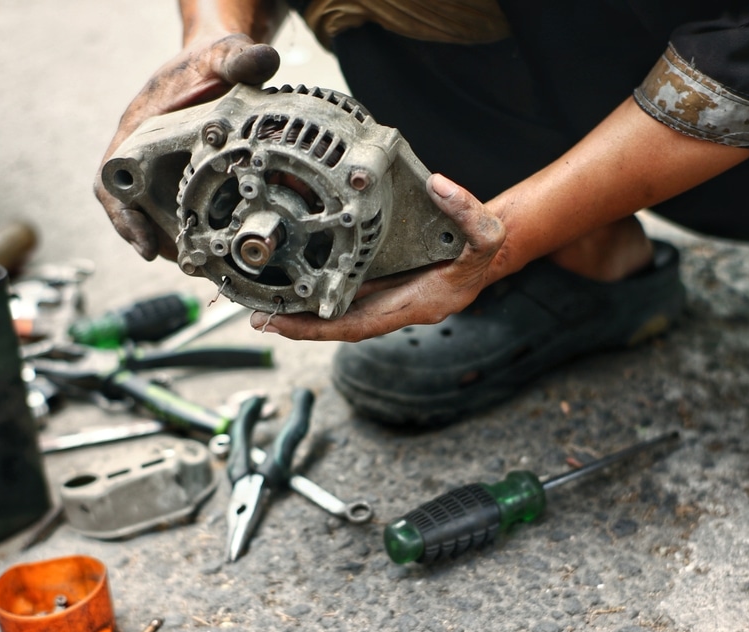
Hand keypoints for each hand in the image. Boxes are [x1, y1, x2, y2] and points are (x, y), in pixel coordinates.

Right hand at [95, 34, 278, 260]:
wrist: (217, 63)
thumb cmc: (209, 62)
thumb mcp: (223, 56)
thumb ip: (238, 58)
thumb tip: (263, 61)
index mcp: (138, 129)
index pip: (112, 180)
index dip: (123, 217)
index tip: (144, 245)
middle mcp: (144, 154)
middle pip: (135, 210)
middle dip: (158, 241)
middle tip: (189, 264)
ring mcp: (163, 169)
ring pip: (159, 216)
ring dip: (178, 243)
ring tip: (205, 266)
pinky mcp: (185, 179)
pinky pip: (182, 211)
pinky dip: (196, 231)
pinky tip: (220, 248)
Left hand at [248, 174, 508, 341]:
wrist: (484, 254)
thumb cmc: (481, 251)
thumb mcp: (486, 232)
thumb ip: (468, 211)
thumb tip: (440, 186)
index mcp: (416, 304)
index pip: (360, 325)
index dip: (322, 328)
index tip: (287, 326)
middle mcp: (398, 308)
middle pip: (342, 326)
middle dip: (302, 327)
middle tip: (262, 321)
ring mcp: (388, 298)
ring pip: (340, 313)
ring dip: (304, 315)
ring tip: (265, 309)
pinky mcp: (382, 285)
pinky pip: (346, 296)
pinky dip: (318, 297)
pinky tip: (293, 288)